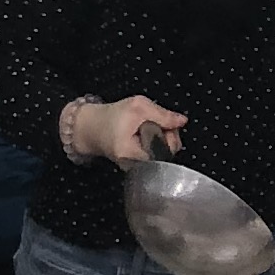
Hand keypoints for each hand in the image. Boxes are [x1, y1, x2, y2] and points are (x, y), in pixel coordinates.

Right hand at [64, 95, 188, 166]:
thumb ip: (162, 114)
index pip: (165, 152)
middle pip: (166, 154)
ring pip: (162, 154)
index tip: (165, 124)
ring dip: (163, 139)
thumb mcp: (138, 107)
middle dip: (169, 137)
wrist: (92, 127)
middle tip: (160, 122)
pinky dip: (156, 143)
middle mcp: (136, 166)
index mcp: (133, 154)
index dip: (171, 136)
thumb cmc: (112, 116)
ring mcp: (137, 167)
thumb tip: (182, 121)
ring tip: (153, 127)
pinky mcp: (138, 164)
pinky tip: (149, 134)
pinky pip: (155, 154)